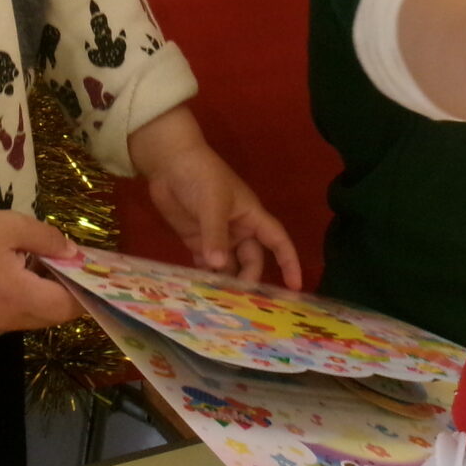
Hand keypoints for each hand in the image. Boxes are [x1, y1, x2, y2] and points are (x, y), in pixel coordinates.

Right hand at [0, 205, 84, 332]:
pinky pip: (18, 318)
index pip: (64, 306)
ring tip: (51, 271)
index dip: (84, 293)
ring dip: (49, 300)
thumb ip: (49, 241)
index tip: (96, 276)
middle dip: (69, 297)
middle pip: (52, 317)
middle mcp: (5, 319)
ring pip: (36, 320)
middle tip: (76, 271)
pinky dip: (30, 302)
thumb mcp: (15, 226)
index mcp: (15, 295)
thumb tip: (75, 255)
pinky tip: (26, 278)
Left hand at [130, 107, 303, 288]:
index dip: (288, 262)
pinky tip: (201, 291)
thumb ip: (215, 234)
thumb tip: (218, 266)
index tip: (295, 286)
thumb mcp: (213, 203)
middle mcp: (238, 230)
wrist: (170, 163)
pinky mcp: (195, 240)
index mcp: (251, 217)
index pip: (277, 241)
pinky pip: (206, 264)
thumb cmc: (202, 176)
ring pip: (229, 265)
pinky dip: (206, 276)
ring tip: (222, 303)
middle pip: (251, 260)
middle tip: (241, 301)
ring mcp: (216, 236)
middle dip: (249, 279)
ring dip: (226, 281)